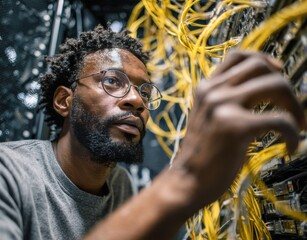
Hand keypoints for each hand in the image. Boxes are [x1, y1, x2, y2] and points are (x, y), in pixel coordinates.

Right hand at [173, 50, 305, 209]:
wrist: (188, 179)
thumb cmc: (203, 152)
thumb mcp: (210, 116)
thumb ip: (229, 99)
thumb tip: (267, 89)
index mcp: (206, 87)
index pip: (238, 56)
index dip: (263, 59)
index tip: (278, 71)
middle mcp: (212, 91)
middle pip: (261, 67)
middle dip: (286, 86)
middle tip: (293, 109)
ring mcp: (222, 106)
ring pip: (275, 84)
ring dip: (294, 105)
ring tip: (297, 125)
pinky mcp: (234, 127)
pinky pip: (280, 120)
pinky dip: (293, 134)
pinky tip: (289, 147)